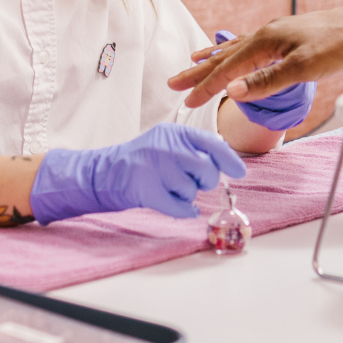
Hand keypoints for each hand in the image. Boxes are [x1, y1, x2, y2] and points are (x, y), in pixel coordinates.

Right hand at [29, 123, 246, 223]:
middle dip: (205, 181)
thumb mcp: (168, 143)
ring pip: (191, 190)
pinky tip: (175, 204)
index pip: (212, 143)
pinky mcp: (144, 189)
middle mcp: (164, 146)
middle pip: (207, 169)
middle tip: (193, 182)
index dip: (230, 160)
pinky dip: (182, 210)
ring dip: (186, 195)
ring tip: (168, 187)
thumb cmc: (144, 160)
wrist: (103, 173)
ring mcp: (152, 167)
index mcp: (173, 132)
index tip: (239, 172)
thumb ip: (195, 146)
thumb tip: (228, 156)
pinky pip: (179, 207)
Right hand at [167, 0, 342, 108]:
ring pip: (237, 49)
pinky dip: (238, 53)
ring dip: (214, 59)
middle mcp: (267, 34)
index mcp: (265, 41)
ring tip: (194, 62)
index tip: (185, 102)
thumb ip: (267, 81)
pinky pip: (254, 48)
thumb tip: (232, 92)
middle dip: (199, 72)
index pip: (227, 69)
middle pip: (224, 56)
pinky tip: (240, 55)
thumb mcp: (303, 68)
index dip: (205, 87)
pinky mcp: (291, 40)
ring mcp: (278, 35)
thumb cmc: (340, 45)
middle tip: (173, 84)